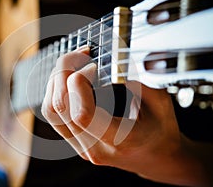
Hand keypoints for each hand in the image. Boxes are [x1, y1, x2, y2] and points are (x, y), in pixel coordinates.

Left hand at [41, 47, 211, 185]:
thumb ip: (136, 78)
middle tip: (81, 54)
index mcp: (120, 140)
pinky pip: (53, 114)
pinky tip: (69, 77)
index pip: (83, 114)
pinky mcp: (75, 141)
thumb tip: (111, 59)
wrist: (156, 158)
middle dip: (64, 71)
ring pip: (51, 110)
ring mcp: (82, 146)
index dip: (80, 82)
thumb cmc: (161, 130)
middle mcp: (95, 147)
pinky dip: (55, 91)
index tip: (93, 65)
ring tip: (74, 63)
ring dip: (56, 80)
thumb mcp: (160, 101)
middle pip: (60, 107)